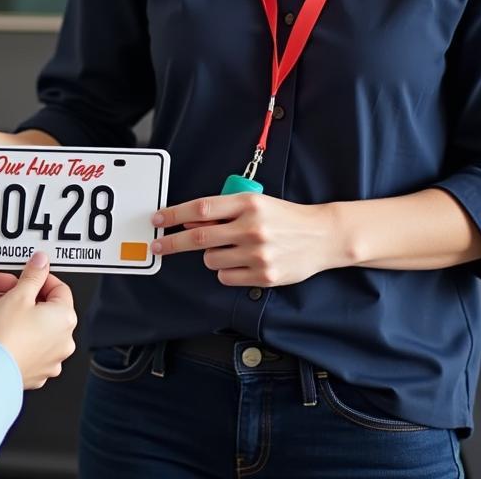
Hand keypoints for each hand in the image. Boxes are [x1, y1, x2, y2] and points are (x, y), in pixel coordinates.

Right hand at [0, 251, 76, 389]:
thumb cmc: (4, 336)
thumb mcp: (18, 295)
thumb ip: (33, 275)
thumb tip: (42, 262)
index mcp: (65, 318)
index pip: (60, 288)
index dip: (42, 279)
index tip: (28, 277)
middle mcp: (65, 341)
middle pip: (53, 311)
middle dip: (34, 302)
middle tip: (14, 297)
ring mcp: (53, 360)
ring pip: (43, 333)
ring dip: (29, 323)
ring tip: (7, 318)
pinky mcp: (39, 374)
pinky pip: (35, 351)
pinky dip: (25, 343)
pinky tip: (8, 338)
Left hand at [151, 194, 340, 286]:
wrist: (322, 236)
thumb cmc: (285, 217)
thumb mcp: (255, 204)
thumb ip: (223, 211)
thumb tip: (188, 221)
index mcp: (247, 204)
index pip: (201, 208)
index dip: (174, 214)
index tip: (157, 219)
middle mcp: (251, 228)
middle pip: (199, 237)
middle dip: (172, 242)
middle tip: (157, 245)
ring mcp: (258, 253)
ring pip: (211, 259)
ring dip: (210, 255)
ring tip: (229, 248)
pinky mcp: (264, 275)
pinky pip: (226, 277)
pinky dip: (226, 271)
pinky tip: (241, 262)